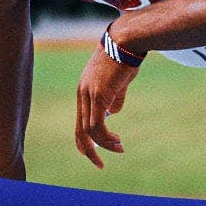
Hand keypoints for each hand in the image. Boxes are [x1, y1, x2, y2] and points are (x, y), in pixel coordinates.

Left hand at [75, 46, 140, 168]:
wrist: (126, 41)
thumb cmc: (125, 57)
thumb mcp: (119, 81)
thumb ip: (115, 97)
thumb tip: (114, 113)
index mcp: (84, 90)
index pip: (79, 121)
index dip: (86, 139)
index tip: (96, 150)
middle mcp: (82, 94)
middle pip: (80, 130)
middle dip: (89, 150)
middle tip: (99, 164)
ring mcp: (89, 94)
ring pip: (89, 130)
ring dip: (104, 144)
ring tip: (119, 148)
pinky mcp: (99, 95)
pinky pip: (98, 124)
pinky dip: (106, 137)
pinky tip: (117, 141)